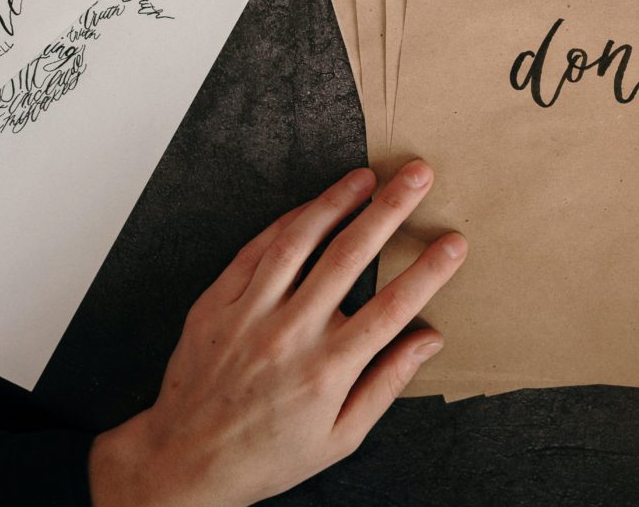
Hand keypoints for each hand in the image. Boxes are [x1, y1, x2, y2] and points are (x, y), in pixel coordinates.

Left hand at [88, 160, 465, 506]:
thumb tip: (429, 340)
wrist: (184, 463)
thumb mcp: (342, 436)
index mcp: (328, 370)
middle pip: (349, 257)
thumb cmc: (268, 454)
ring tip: (365, 176)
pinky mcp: (215, 306)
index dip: (429, 270)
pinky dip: (286, 223)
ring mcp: (248, 316)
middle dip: (389, 210)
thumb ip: (387, 383)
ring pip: (298, 243)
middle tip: (416, 176)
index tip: (454, 242)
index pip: (393, 308)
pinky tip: (312, 206)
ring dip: (336, 202)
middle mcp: (289, 335)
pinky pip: (254, 252)